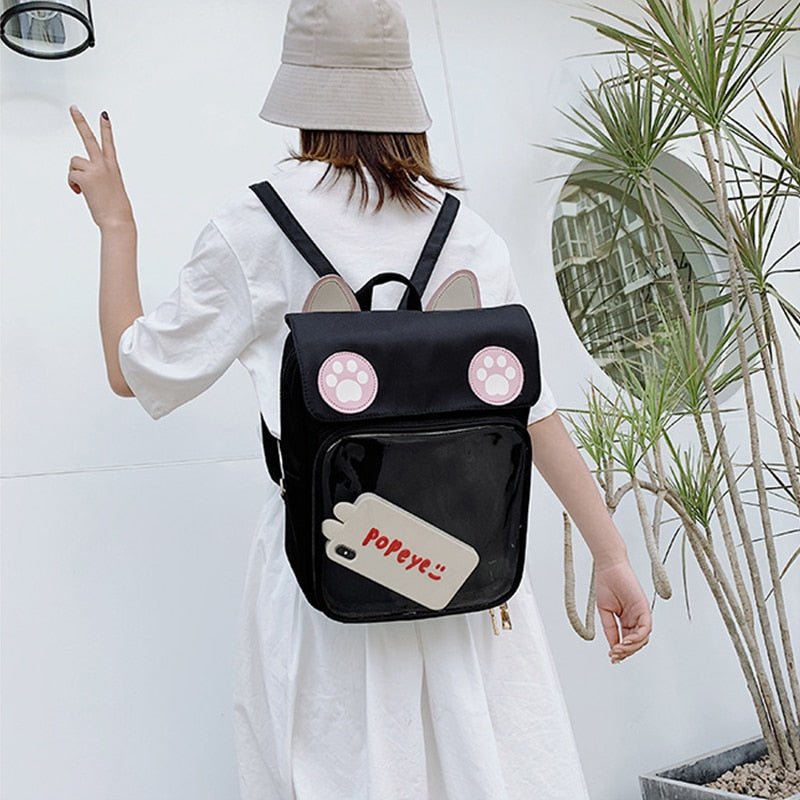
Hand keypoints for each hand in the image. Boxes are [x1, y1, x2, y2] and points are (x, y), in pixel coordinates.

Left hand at [68, 105, 134, 229]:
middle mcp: (105, 165)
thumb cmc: (116, 210)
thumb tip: (82, 181)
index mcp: (113, 168)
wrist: (118, 220)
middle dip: (80, 122)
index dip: (106, 128)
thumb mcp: (110, 190)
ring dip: (74, 175)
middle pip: (90, 139)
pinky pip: (71, 175)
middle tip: (73, 108)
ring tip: (83, 189)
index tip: (103, 115)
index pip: (109, 143)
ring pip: (74, 162)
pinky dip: (72, 184)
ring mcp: (95, 170)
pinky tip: (79, 193)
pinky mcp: (86, 177)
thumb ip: (97, 179)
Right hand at [594, 557, 651, 664]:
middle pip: (637, 642)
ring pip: (643, 638)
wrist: (608, 568)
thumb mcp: (605, 611)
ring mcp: (642, 613)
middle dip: (626, 652)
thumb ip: (610, 629)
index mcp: (627, 619)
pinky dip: (637, 637)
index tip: (612, 658)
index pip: (628, 640)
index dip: (621, 651)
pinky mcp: (644, 608)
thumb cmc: (606, 585)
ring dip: (631, 647)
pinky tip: (626, 642)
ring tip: (618, 649)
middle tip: (614, 655)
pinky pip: (645, 628)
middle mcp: (636, 618)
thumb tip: (613, 647)